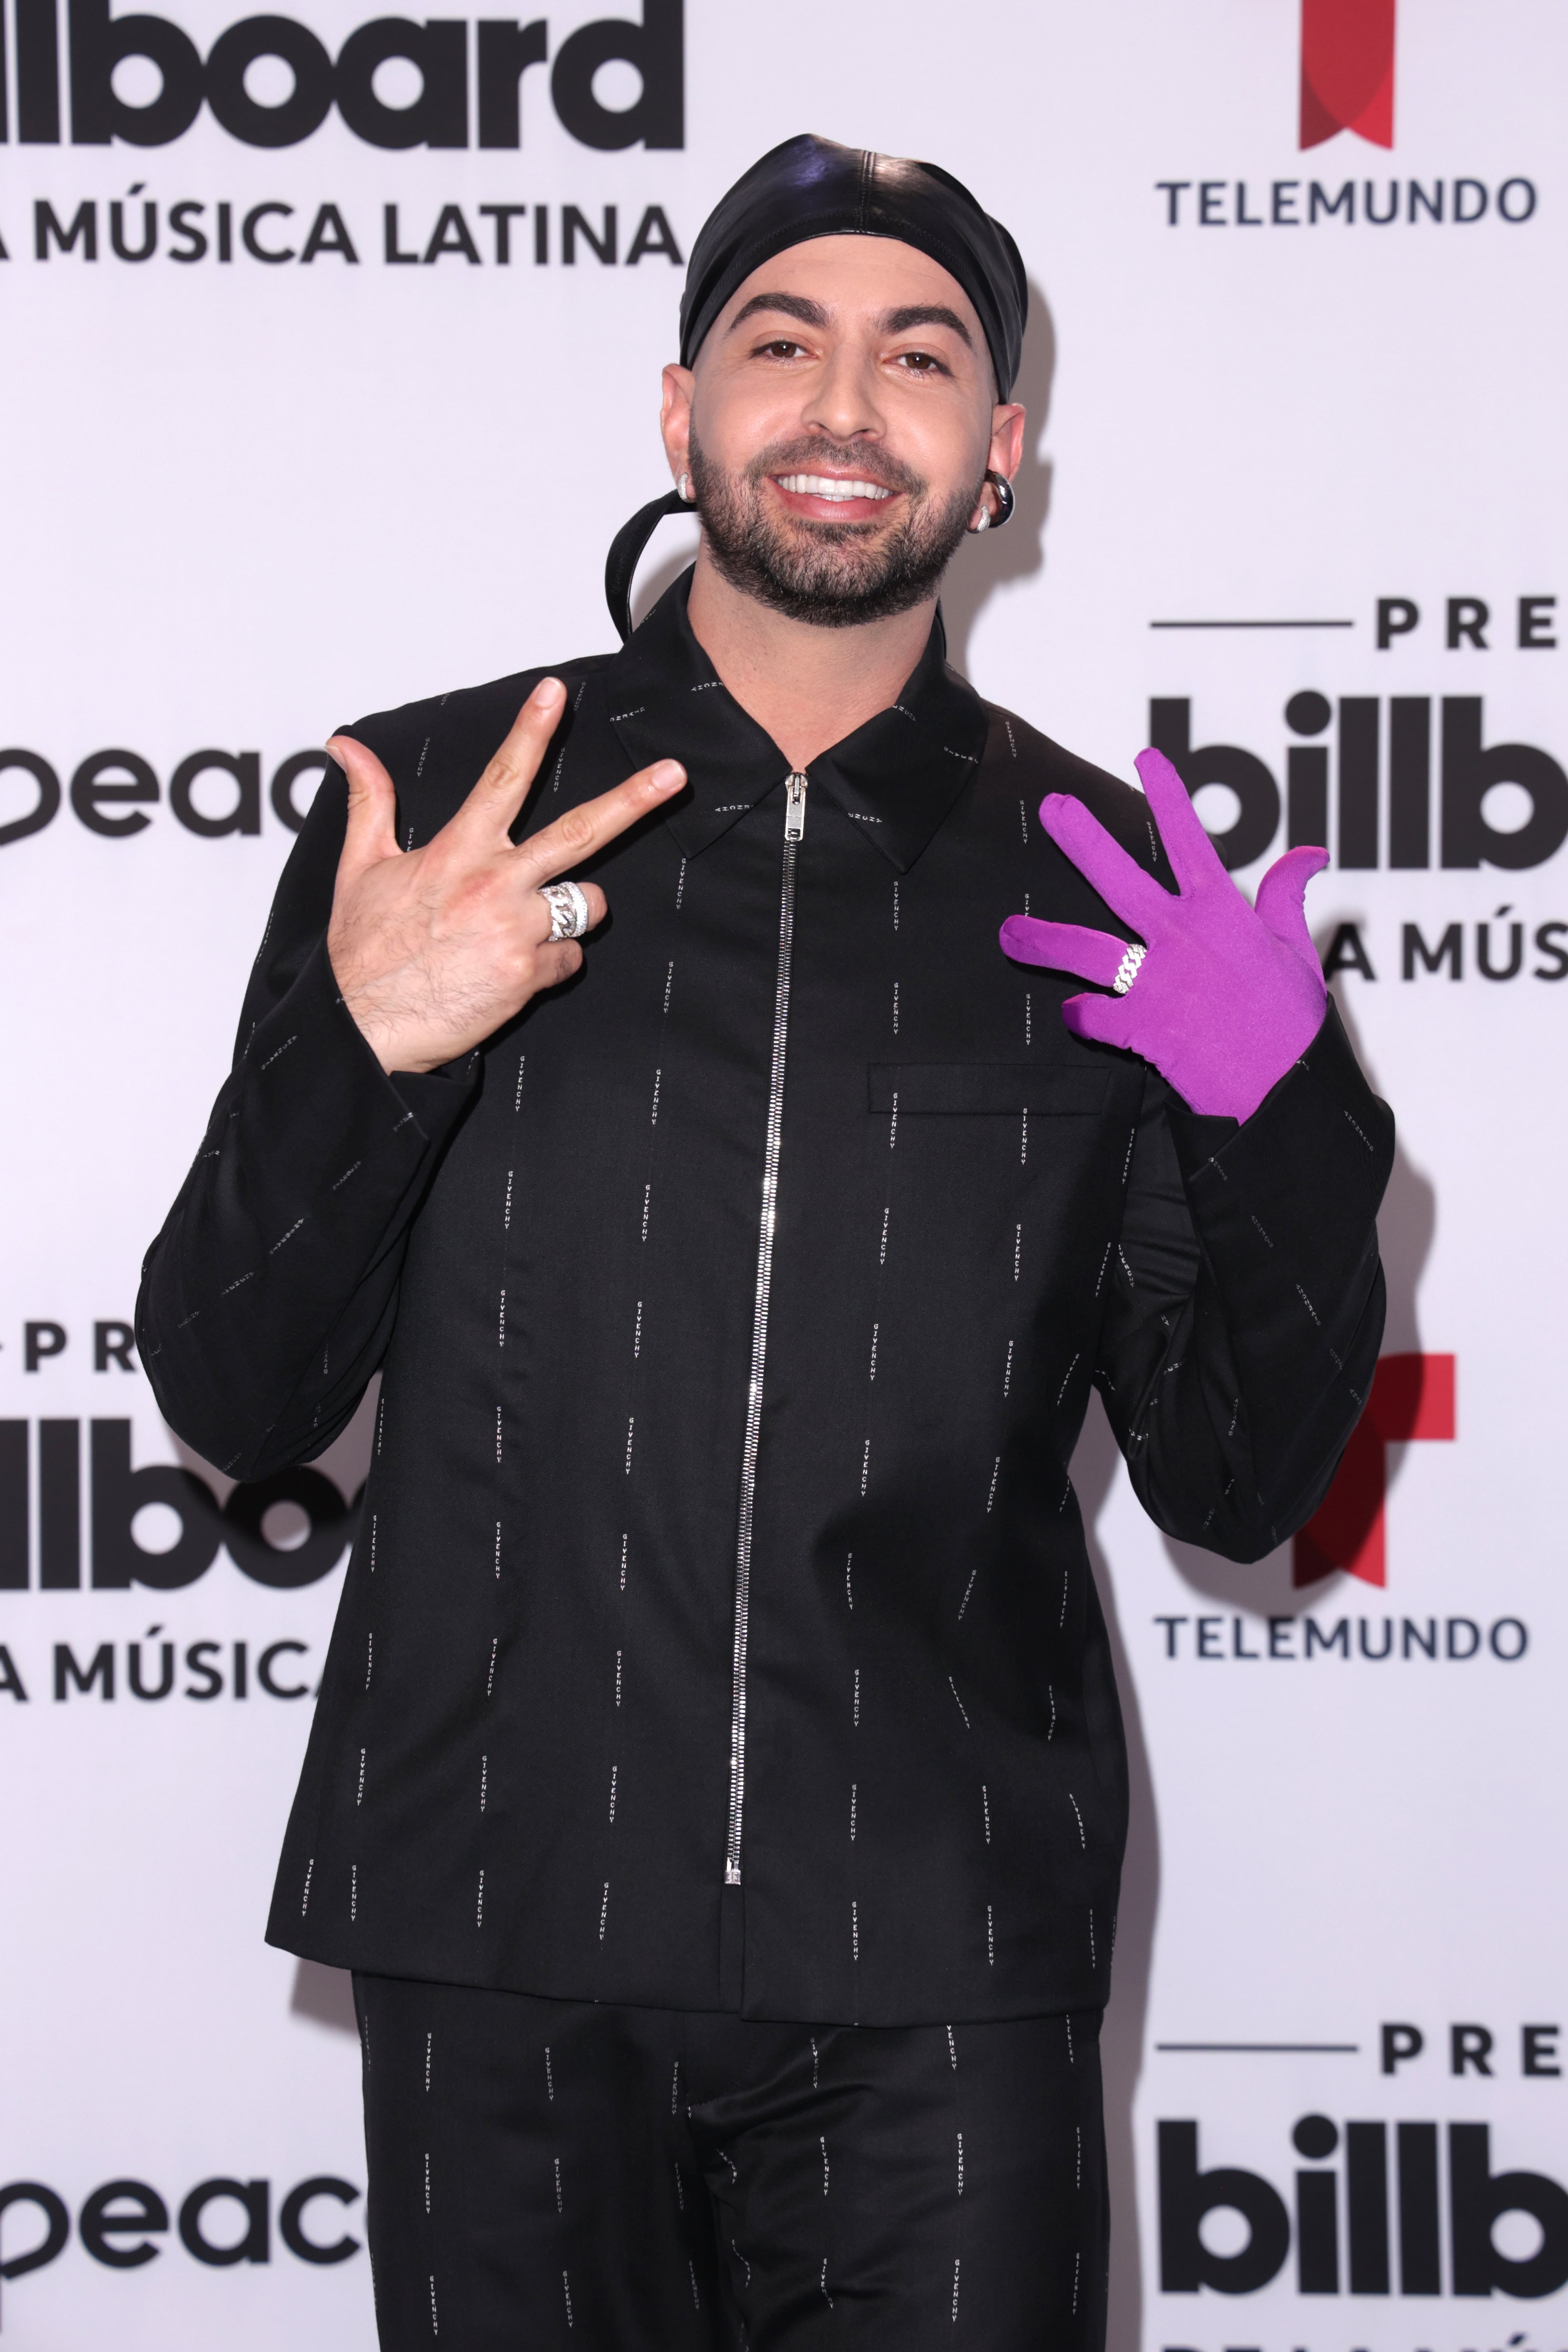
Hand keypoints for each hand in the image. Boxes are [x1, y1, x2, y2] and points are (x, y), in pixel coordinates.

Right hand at [326, 677, 684, 1073]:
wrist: (364, 1026)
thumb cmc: (362, 951)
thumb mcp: (359, 868)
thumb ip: (369, 801)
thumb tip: (345, 746)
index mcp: (458, 852)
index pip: (503, 778)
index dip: (531, 731)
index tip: (556, 693)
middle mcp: (495, 884)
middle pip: (581, 832)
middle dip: (634, 800)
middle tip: (675, 774)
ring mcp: (517, 930)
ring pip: (586, 903)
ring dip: (571, 910)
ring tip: (524, 926)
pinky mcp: (529, 975)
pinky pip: (571, 958)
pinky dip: (552, 963)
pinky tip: (514, 970)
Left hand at [998, 747, 1326, 1121]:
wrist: (1286, 1092)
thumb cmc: (1294, 1026)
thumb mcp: (1298, 952)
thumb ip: (1286, 898)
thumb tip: (1310, 852)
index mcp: (1223, 913)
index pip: (1189, 840)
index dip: (1168, 796)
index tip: (1146, 757)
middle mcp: (1183, 938)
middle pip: (1119, 879)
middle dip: (1082, 841)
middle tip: (1053, 809)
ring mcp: (1159, 981)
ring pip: (1086, 950)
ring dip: (1043, 939)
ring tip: (1008, 932)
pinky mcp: (1141, 1026)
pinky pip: (1093, 1016)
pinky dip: (1081, 1015)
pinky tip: (1072, 1013)